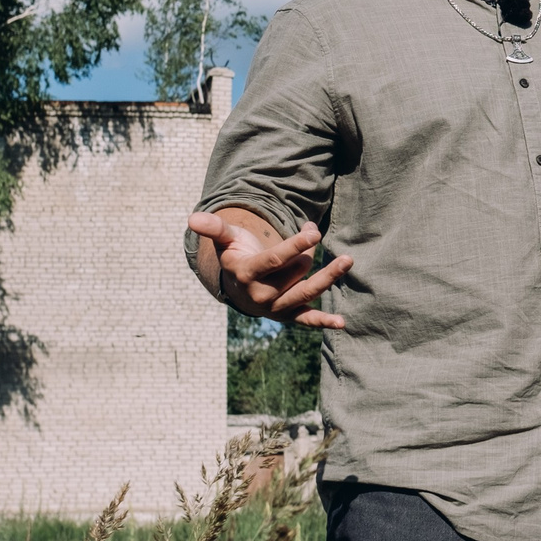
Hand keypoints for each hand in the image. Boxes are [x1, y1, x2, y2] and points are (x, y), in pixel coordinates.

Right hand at [186, 211, 354, 329]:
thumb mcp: (226, 240)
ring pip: (306, 292)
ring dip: (328, 277)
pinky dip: (323, 321)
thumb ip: (214, 228)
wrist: (239, 285)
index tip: (314, 231)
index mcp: (246, 274)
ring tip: (347, 260)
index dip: (295, 245)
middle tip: (310, 236)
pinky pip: (307, 319)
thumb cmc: (237, 255)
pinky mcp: (288, 315)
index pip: (274, 261)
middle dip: (305, 252)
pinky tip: (341, 322)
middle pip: (294, 271)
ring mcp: (275, 307)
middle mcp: (260, 295)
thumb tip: (192, 218)